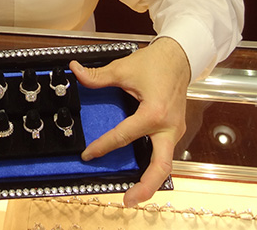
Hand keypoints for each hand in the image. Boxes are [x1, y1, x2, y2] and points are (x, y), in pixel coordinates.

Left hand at [69, 37, 189, 206]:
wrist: (180, 57)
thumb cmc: (156, 62)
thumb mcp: (124, 68)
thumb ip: (98, 76)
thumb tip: (76, 72)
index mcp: (154, 113)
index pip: (124, 136)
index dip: (103, 146)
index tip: (87, 155)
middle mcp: (168, 126)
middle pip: (161, 166)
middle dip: (146, 186)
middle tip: (128, 200)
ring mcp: (174, 130)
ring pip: (166, 164)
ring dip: (151, 181)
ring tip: (134, 195)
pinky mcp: (174, 130)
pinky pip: (165, 153)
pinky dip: (154, 167)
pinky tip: (141, 173)